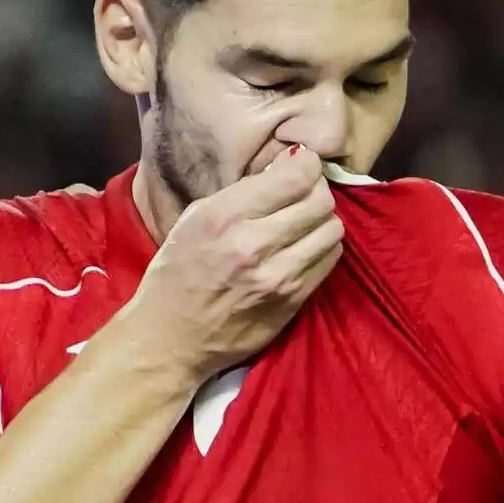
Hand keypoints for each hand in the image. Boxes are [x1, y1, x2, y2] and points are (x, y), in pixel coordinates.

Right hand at [101, 147, 345, 382]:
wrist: (171, 337)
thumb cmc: (178, 272)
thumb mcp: (196, 218)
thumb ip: (243, 192)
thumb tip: (289, 166)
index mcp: (225, 217)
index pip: (295, 176)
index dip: (307, 164)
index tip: (302, 165)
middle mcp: (254, 244)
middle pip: (320, 201)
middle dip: (317, 190)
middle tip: (304, 193)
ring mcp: (278, 277)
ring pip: (332, 230)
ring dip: (322, 221)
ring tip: (305, 222)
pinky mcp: (293, 301)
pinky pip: (329, 261)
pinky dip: (323, 248)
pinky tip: (304, 247)